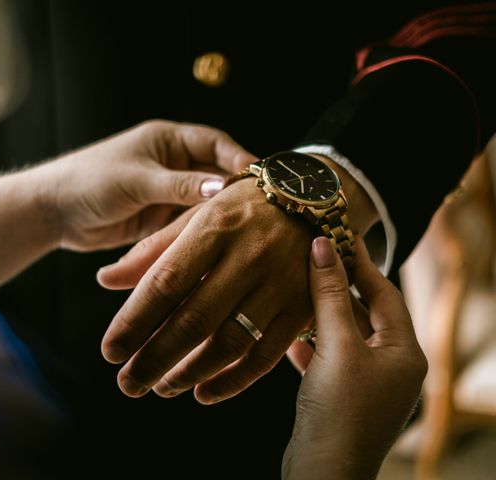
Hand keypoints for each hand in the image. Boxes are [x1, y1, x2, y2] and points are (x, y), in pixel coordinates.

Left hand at [34, 119, 255, 251]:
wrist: (55, 211)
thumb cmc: (90, 181)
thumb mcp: (138, 180)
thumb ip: (179, 185)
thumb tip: (221, 187)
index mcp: (168, 141)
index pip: (214, 143)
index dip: (238, 159)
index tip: (257, 178)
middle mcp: (173, 165)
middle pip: (215, 174)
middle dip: (234, 190)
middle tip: (260, 210)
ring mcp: (168, 193)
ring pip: (204, 203)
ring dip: (220, 215)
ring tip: (245, 230)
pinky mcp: (161, 219)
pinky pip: (189, 224)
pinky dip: (201, 233)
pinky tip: (220, 246)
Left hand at [97, 154, 378, 403]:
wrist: (312, 200)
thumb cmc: (241, 208)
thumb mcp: (196, 215)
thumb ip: (152, 250)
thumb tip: (106, 279)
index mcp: (215, 227)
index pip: (166, 282)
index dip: (134, 321)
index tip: (110, 351)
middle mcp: (249, 256)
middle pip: (195, 319)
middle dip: (155, 358)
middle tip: (128, 384)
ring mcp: (280, 284)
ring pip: (230, 342)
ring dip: (190, 373)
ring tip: (160, 388)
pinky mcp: (302, 307)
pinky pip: (267, 355)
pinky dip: (234, 381)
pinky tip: (204, 393)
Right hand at [281, 237, 426, 479]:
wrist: (324, 472)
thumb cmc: (339, 411)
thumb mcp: (337, 346)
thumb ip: (330, 296)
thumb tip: (323, 247)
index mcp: (404, 350)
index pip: (384, 292)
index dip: (361, 262)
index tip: (340, 235)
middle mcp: (393, 365)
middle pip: (366, 312)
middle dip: (339, 286)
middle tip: (314, 257)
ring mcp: (369, 382)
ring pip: (345, 335)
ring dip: (322, 314)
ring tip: (297, 288)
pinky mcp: (345, 396)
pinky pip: (331, 358)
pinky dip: (313, 344)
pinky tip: (290, 335)